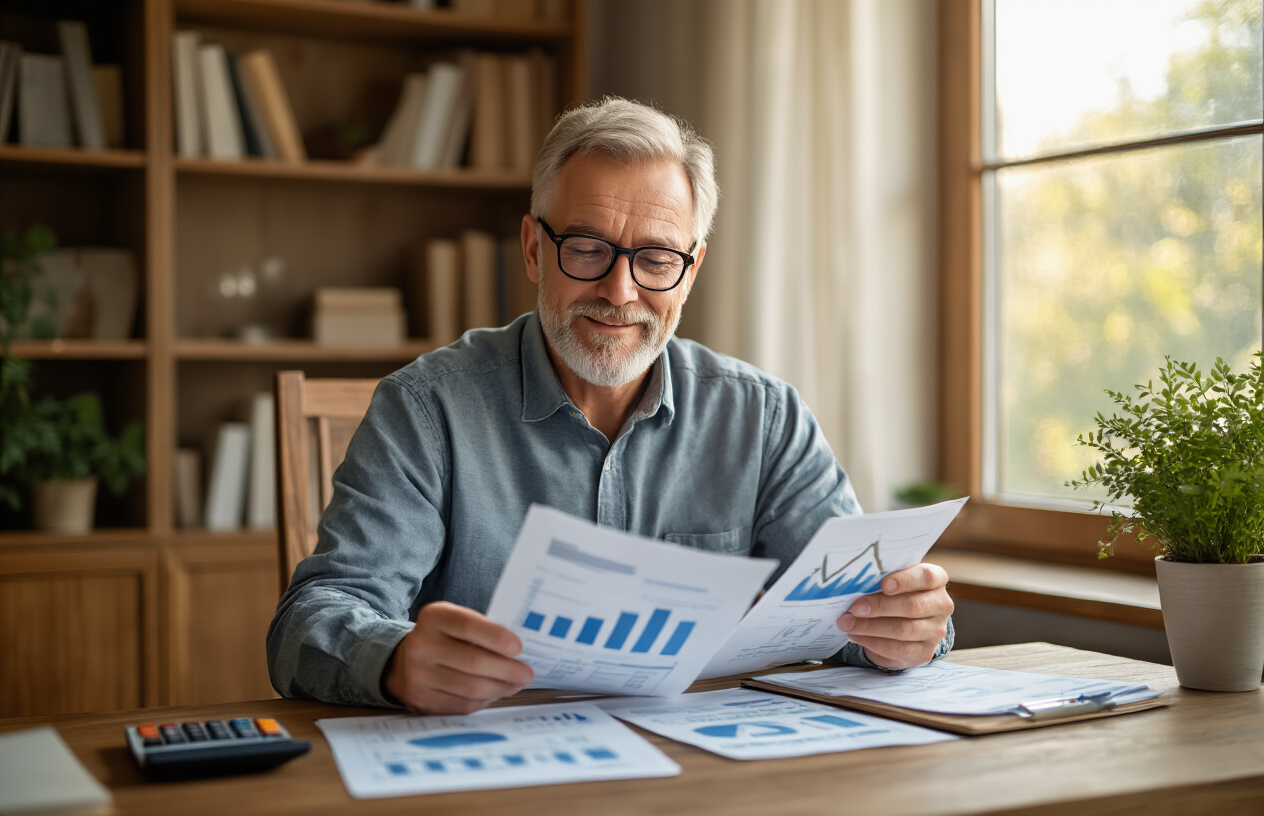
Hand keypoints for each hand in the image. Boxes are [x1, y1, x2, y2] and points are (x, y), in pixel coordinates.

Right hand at [383, 601, 533, 713]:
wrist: (403, 662)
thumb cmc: (444, 638)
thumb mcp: (455, 621)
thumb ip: (481, 629)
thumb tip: (519, 652)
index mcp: (433, 617)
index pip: (467, 626)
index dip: (496, 637)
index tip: (519, 647)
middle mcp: (421, 645)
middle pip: (473, 661)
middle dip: (507, 669)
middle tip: (527, 673)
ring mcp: (419, 676)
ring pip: (471, 688)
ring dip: (500, 687)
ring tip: (517, 683)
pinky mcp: (422, 701)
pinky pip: (463, 705)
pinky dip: (485, 700)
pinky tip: (497, 692)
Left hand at [836, 563, 952, 669]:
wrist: (903, 625)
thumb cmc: (894, 594)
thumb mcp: (891, 581)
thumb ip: (882, 578)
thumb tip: (856, 582)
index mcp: (936, 580)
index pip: (926, 577)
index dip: (905, 580)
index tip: (884, 585)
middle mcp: (941, 604)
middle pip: (912, 606)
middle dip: (879, 607)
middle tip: (854, 608)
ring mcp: (935, 630)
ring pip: (903, 629)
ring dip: (870, 627)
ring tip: (848, 623)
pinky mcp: (924, 652)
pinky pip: (897, 649)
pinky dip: (872, 642)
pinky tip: (856, 635)